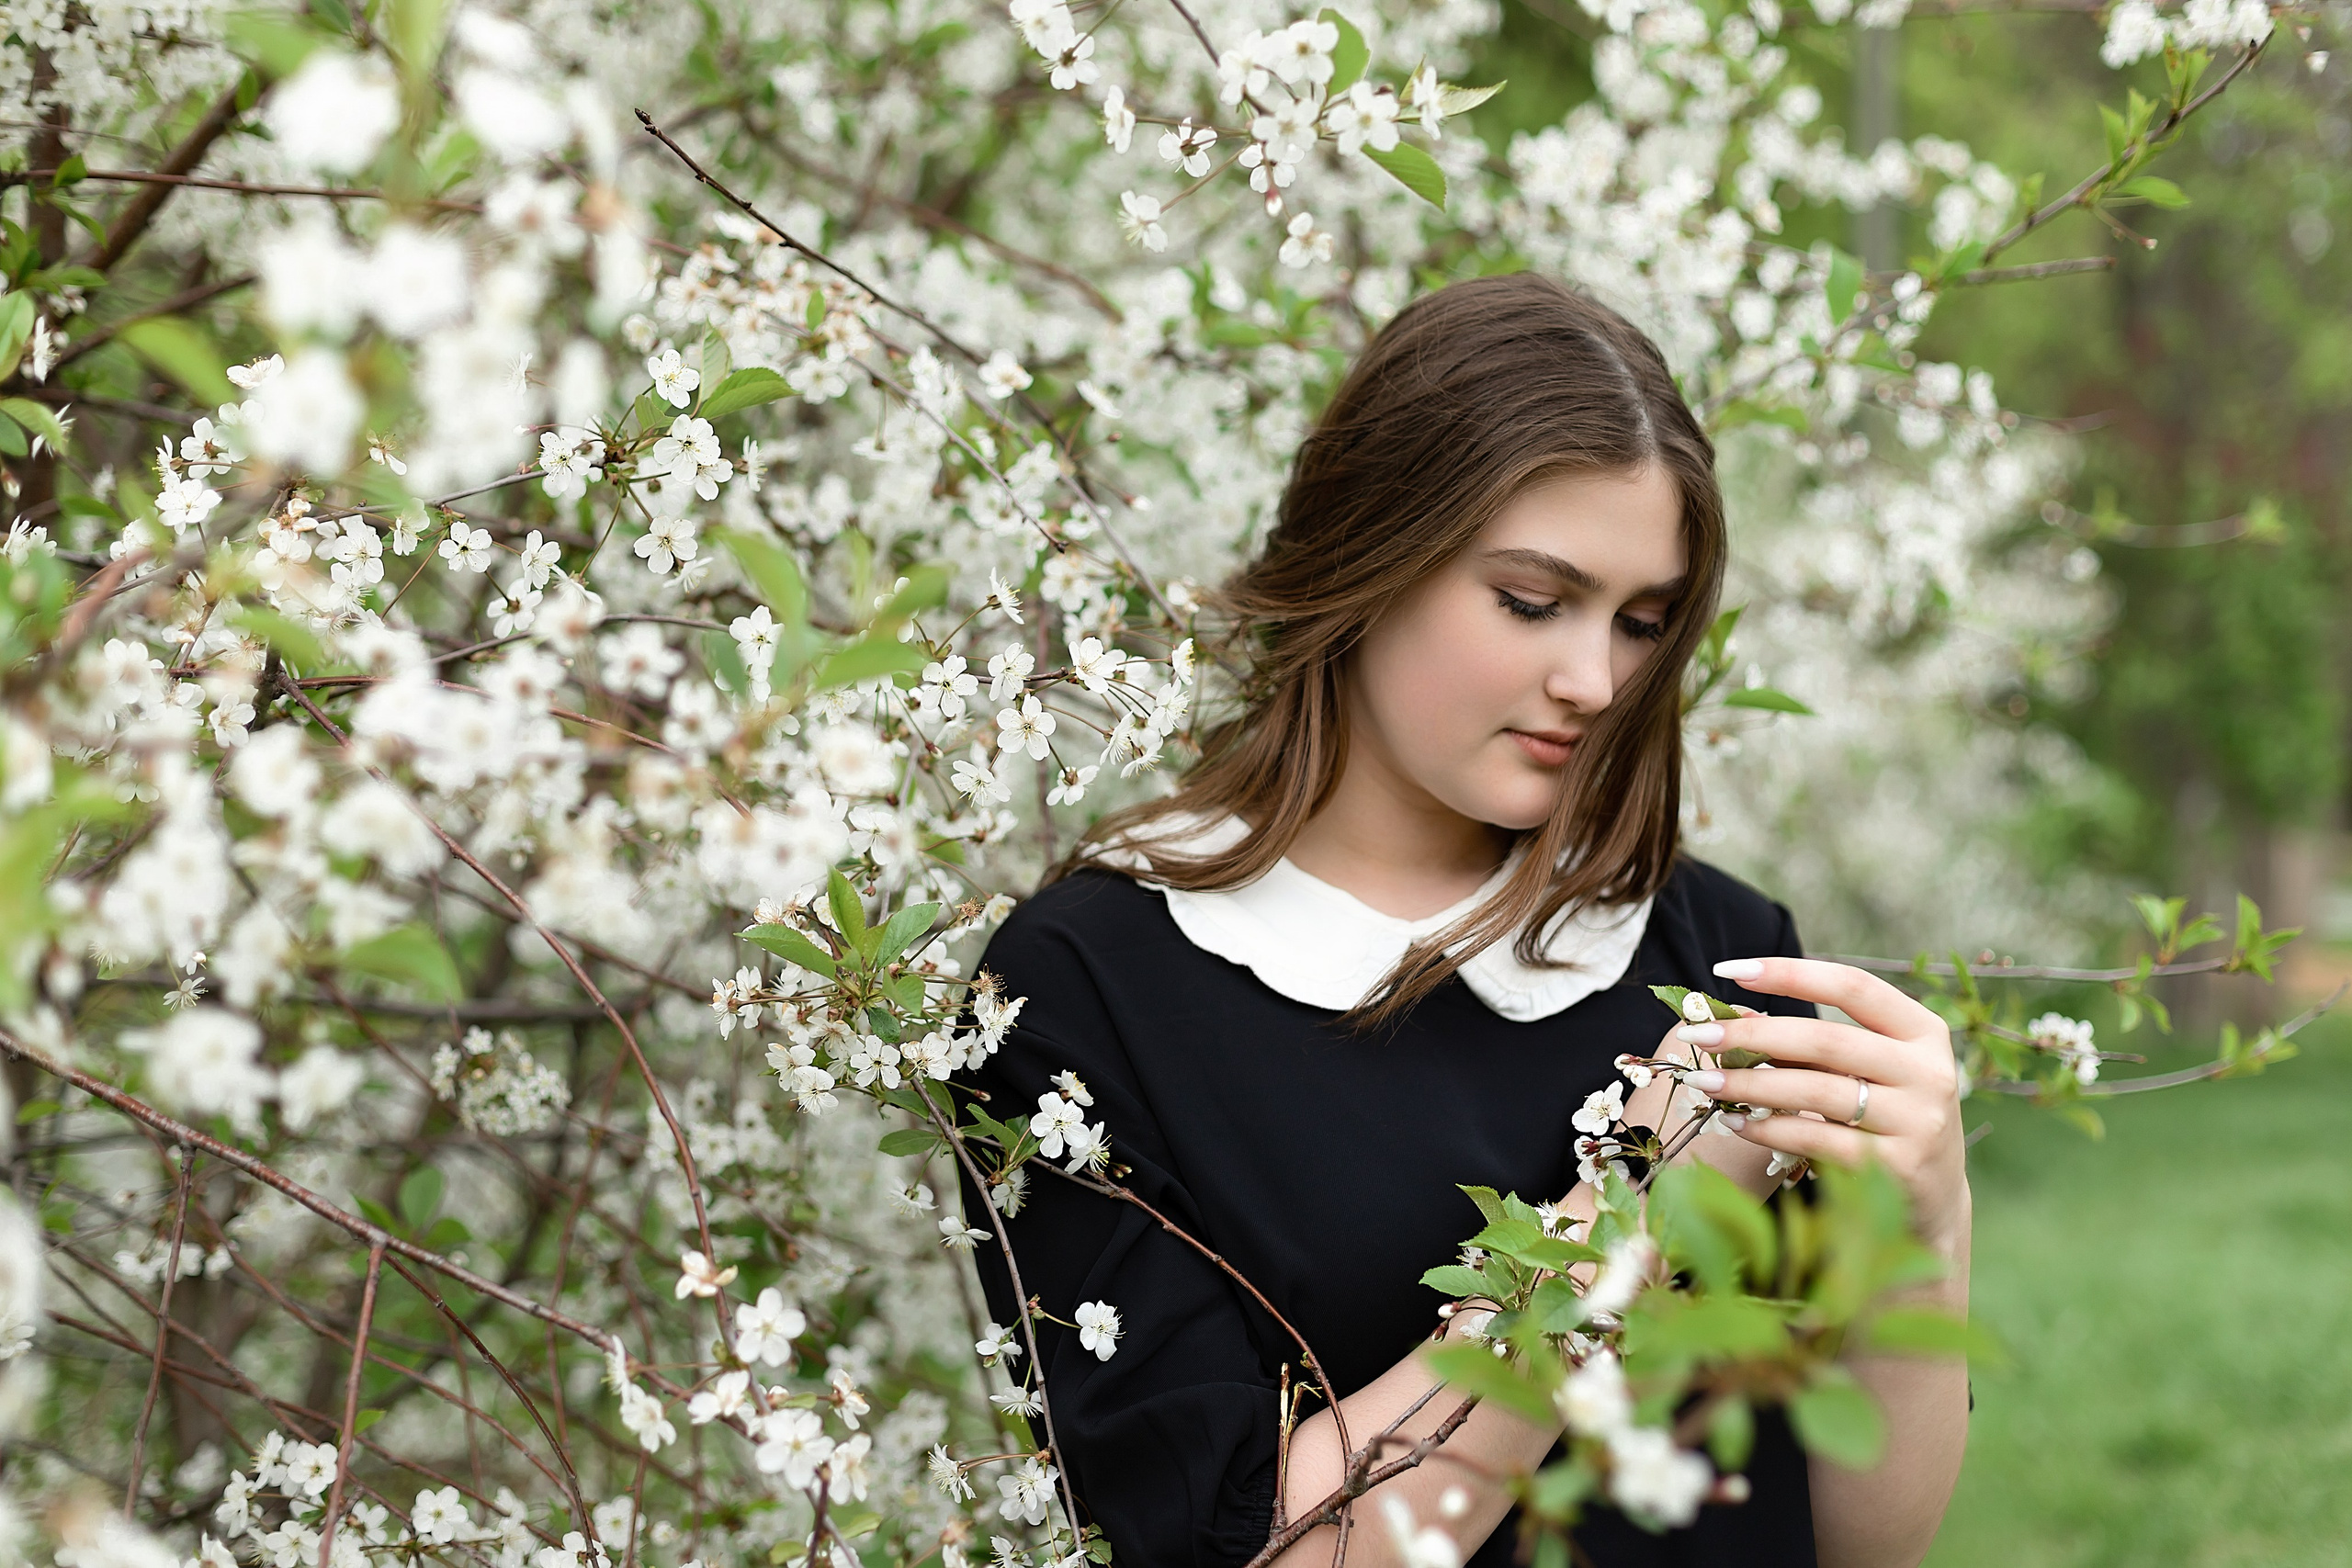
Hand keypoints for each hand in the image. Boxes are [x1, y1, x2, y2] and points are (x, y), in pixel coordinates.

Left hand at [1672, 957, 1968, 1259]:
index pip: (1851, 985)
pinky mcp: (1899, 1166)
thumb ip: (1809, 1043)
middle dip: (1754, 1035)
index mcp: (1923, 1032)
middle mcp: (1929, 1072)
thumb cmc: (1885, 1117)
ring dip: (1751, 1084)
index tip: (1729, 969)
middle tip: (1699, 1034)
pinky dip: (1769, 1129)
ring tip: (1705, 1081)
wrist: (1933, 1197)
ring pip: (1817, 1091)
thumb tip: (1729, 1015)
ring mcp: (1918, 1121)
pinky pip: (1819, 1140)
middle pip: (1826, 1039)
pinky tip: (1734, 1122)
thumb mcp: (1863, 1071)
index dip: (1789, 973)